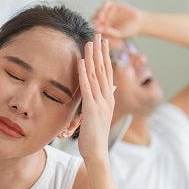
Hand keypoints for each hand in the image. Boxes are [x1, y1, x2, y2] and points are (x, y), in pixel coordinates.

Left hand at [75, 35, 113, 162]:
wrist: (97, 153)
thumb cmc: (96, 137)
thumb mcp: (100, 116)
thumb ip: (103, 100)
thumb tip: (109, 89)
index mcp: (108, 98)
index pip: (107, 72)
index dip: (105, 56)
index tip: (102, 42)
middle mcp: (106, 98)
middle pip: (104, 69)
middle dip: (100, 51)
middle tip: (98, 34)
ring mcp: (100, 102)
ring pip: (96, 75)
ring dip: (92, 57)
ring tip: (89, 42)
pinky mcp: (91, 108)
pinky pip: (87, 87)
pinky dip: (83, 73)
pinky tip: (80, 61)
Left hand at [91, 0, 142, 39]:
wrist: (139, 22)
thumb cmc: (128, 30)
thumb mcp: (120, 34)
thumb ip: (111, 33)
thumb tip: (101, 32)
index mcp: (103, 27)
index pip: (95, 26)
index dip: (94, 28)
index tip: (95, 30)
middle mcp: (104, 19)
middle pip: (95, 18)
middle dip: (95, 20)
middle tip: (96, 24)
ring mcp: (108, 11)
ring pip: (99, 10)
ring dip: (98, 14)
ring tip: (101, 18)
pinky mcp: (113, 4)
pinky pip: (106, 4)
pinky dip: (104, 7)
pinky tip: (105, 12)